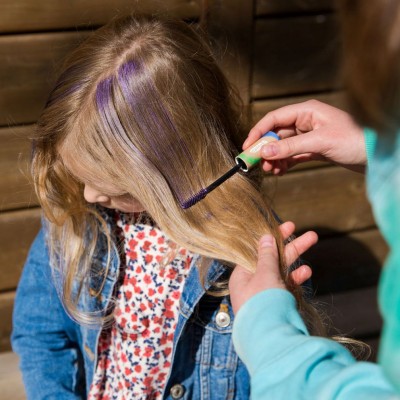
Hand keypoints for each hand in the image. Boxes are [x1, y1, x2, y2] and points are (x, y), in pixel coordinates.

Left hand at [229, 222, 317, 313]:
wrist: (270, 340)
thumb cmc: (262, 302)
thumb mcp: (264, 274)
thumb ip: (266, 255)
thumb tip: (265, 237)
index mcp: (242, 275)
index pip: (257, 250)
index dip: (272, 237)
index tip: (288, 226)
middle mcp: (252, 283)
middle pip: (272, 259)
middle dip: (291, 246)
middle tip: (310, 234)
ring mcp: (265, 294)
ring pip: (281, 271)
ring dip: (296, 259)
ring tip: (313, 244)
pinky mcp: (276, 304)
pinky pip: (286, 287)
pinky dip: (295, 278)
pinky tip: (307, 272)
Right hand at [244, 100, 365, 174]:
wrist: (377, 155)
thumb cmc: (354, 140)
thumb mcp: (319, 142)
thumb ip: (290, 147)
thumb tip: (264, 151)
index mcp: (307, 111)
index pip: (274, 119)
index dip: (259, 132)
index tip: (248, 147)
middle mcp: (306, 121)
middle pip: (276, 134)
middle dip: (266, 149)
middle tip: (257, 164)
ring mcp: (309, 136)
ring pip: (283, 146)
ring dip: (274, 158)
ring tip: (270, 170)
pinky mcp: (314, 149)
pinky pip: (292, 155)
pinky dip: (284, 163)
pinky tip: (280, 171)